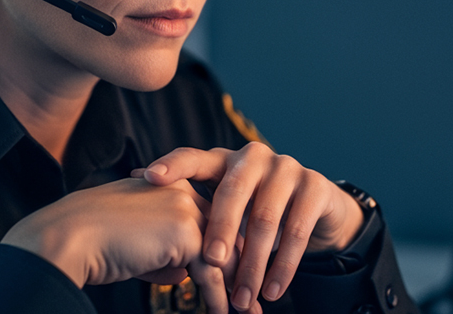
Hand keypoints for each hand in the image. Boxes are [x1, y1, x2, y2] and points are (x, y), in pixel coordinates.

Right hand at [1, 177, 240, 313]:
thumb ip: (165, 251)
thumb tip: (186, 274)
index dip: (222, 249)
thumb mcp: (137, 241)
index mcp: (169, 183)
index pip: (209, 216)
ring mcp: (185, 207)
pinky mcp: (184, 231)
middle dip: (238, 267)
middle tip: (249, 297)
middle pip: (224, 232)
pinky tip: (220, 313)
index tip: (233, 275)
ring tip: (244, 311)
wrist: (70, 235)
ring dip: (235, 287)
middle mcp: (182, 189)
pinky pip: (211, 271)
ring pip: (223, 253)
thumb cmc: (93, 240)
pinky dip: (218, 297)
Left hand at [132, 143, 364, 311]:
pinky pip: (297, 231)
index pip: (193, 157)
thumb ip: (192, 200)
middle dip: (220, 230)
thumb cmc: (255, 205)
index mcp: (224, 158)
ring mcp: (286, 168)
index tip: (149, 178)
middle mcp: (254, 157)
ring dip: (254, 262)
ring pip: (266, 218)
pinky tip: (272, 290)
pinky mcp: (314, 187)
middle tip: (211, 261)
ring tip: (243, 296)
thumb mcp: (224, 202)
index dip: (171, 166)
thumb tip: (137, 181)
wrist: (316, 205)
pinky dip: (284, 266)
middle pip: (232, 192)